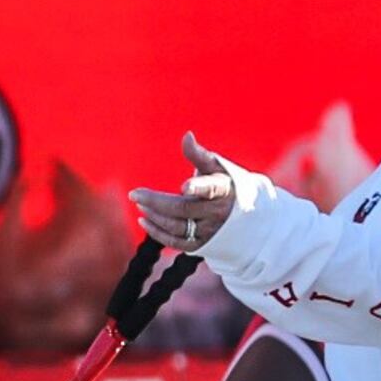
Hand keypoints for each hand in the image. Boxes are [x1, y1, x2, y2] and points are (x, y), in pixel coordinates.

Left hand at [127, 132, 246, 253]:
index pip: (211, 188)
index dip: (198, 188)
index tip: (184, 186)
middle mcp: (217, 212)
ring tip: (140, 203)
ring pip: (177, 227)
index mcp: (223, 189)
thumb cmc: (224, 184)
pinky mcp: (201, 244)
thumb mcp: (215, 167)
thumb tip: (186, 135)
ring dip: (154, 216)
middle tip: (135, 194)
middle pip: (183, 209)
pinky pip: (176, 243)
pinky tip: (144, 221)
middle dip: (155, 202)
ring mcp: (210, 231)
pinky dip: (158, 233)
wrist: (245, 215)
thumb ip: (198, 154)